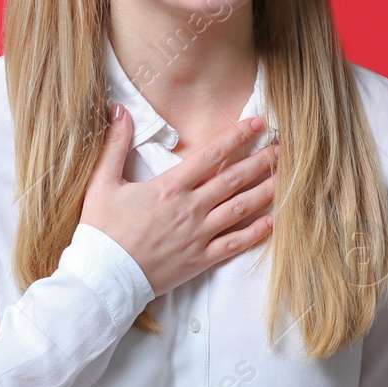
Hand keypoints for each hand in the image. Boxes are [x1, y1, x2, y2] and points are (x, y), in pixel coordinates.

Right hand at [79, 103, 278, 297]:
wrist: (103, 276)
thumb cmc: (101, 230)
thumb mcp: (102, 183)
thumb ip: (114, 145)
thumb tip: (119, 110)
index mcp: (169, 187)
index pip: (210, 155)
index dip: (236, 137)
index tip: (256, 124)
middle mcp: (190, 208)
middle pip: (233, 179)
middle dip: (260, 160)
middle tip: (283, 147)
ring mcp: (198, 235)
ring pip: (240, 208)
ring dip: (265, 191)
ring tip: (286, 178)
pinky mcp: (200, 259)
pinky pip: (234, 243)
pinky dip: (255, 232)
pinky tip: (273, 222)